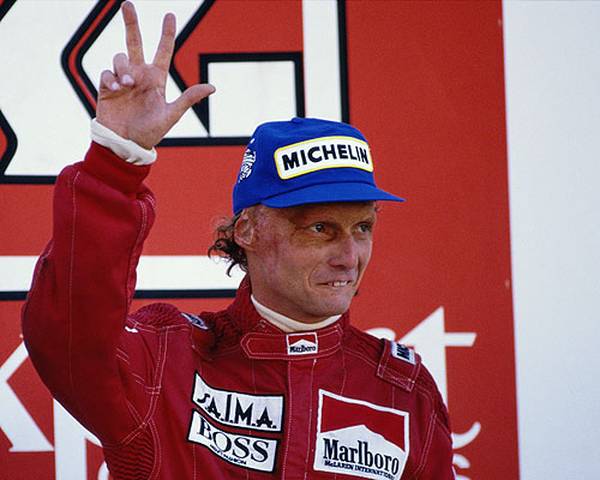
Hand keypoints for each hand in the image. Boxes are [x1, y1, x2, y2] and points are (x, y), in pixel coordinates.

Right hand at [95, 1, 214, 148]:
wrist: (126, 145)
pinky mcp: (106, 87)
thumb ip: (189, 99)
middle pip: (135, 42)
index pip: (163, 51)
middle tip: (128, 4)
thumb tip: (212, 87)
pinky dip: (111, 78)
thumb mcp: (171, 115)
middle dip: (131, 23)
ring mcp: (122, 80)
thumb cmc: (150, 132)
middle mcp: (139, 75)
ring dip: (124, 68)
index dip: (167, 33)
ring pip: (120, 57)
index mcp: (156, 79)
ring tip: (128, 85)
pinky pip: (106, 72)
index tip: (170, 15)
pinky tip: (117, 89)